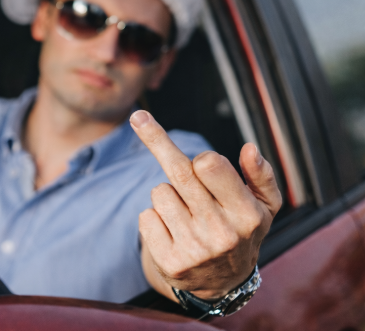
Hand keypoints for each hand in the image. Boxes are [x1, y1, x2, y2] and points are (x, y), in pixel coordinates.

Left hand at [130, 110, 281, 299]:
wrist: (222, 285)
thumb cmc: (241, 232)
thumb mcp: (264, 207)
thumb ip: (261, 176)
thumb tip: (250, 149)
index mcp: (247, 213)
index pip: (211, 165)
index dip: (201, 157)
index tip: (194, 152)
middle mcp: (221, 232)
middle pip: (179, 171)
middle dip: (154, 138)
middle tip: (138, 117)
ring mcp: (194, 249)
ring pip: (159, 193)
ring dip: (166, 195)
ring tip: (185, 212)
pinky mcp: (170, 262)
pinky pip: (145, 217)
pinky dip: (153, 218)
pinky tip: (171, 231)